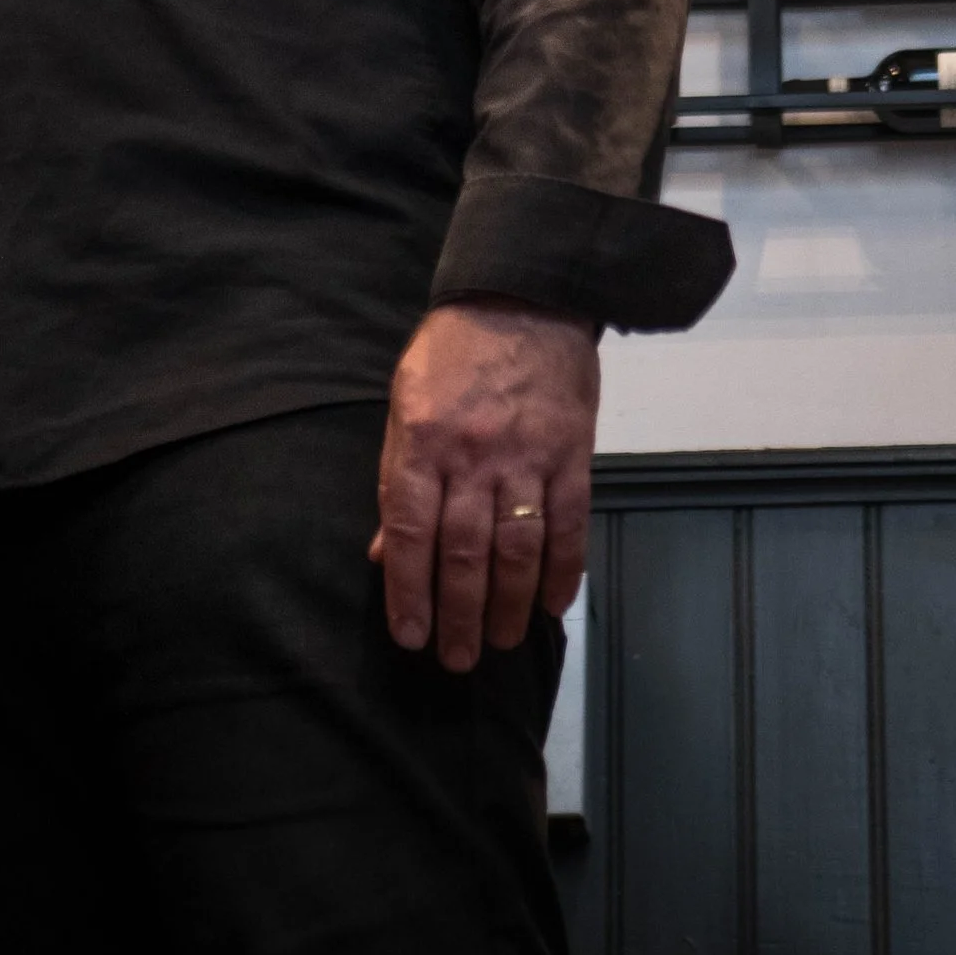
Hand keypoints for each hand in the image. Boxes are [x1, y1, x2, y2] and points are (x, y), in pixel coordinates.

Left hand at [370, 295, 597, 672]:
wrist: (523, 295)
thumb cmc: (453, 352)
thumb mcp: (405, 404)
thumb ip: (396, 478)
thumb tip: (385, 552)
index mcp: (423, 441)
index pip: (410, 531)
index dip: (409, 591)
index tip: (410, 636)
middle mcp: (473, 455)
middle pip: (463, 552)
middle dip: (458, 615)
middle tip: (456, 659)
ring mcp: (526, 456)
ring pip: (516, 549)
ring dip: (508, 605)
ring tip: (501, 643)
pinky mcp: (570, 454)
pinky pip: (569, 525)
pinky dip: (563, 572)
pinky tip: (553, 606)